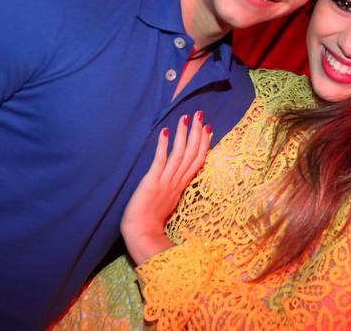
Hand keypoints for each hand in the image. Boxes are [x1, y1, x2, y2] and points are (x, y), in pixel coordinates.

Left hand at [121, 111, 210, 263]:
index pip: (197, 161)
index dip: (203, 144)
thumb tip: (181, 177)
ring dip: (183, 135)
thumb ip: (176, 188)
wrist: (141, 234)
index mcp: (182, 186)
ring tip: (186, 118)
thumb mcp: (169, 202)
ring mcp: (165, 181)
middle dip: (197, 133)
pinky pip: (159, 161)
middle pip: (192, 154)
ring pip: (179, 154)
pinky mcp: (152, 182)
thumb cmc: (153, 221)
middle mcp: (176, 181)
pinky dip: (163, 146)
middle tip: (201, 115)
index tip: (208, 129)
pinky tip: (165, 132)